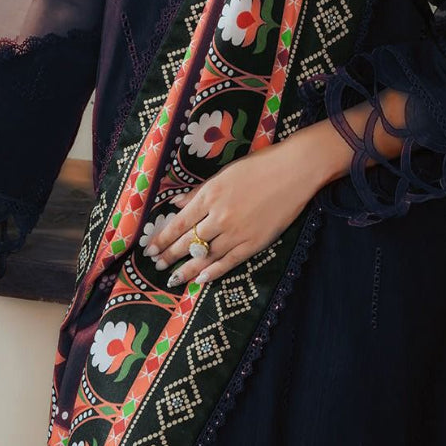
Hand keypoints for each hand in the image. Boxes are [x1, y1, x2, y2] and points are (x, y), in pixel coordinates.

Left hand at [144, 136, 318, 289]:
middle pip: (188, 242)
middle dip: (170, 255)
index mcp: (210, 195)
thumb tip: (176, 203)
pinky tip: (201, 279)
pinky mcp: (254, 243)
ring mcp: (237, 232)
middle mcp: (219, 216)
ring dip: (187, 269)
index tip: (150, 249)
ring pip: (206, 256)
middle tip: (157, 266)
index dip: (163, 239)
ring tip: (173, 278)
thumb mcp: (225, 173)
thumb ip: (200, 192)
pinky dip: (213, 272)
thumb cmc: (260, 165)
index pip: (179, 223)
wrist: (295, 171)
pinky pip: (229, 262)